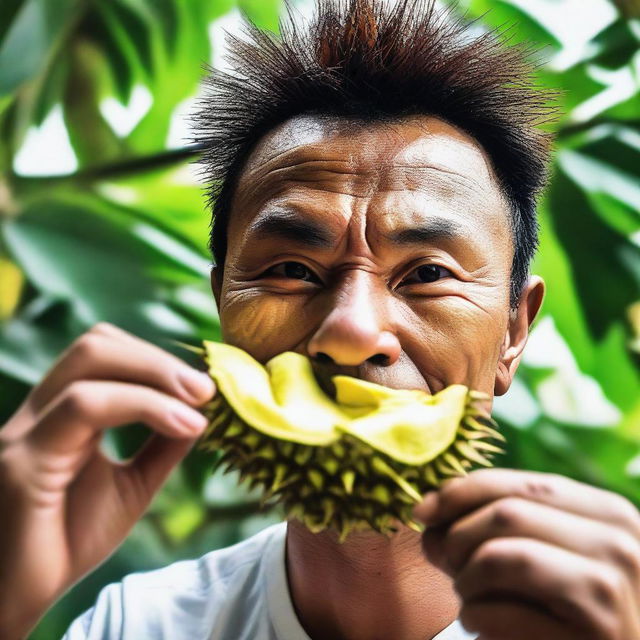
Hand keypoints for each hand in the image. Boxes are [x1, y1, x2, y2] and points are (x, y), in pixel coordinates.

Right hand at [0, 322, 215, 636]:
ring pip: (89, 362)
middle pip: (95, 344)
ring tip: (201, 401)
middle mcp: (37, 412)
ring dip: (157, 374)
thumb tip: (200, 408)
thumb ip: (162, 445)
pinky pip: (84, 407)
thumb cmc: (69, 540)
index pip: (103, 353)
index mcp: (59, 414)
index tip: (203, 385)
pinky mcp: (24, 462)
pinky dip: (145, 405)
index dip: (156, 358)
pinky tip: (185, 426)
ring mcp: (25, 432)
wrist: (22, 599)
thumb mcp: (132, 484)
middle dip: (159, 358)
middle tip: (206, 388)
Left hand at [412, 469, 639, 639]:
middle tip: (446, 561)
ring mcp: (608, 592)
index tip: (422, 509)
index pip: (521, 482)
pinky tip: (483, 626)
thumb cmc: (567, 609)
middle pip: (506, 514)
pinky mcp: (591, 638)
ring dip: (464, 578)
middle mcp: (617, 544)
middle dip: (458, 536)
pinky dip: (473, 618)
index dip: (462, 490)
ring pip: (497, 557)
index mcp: (608, 513)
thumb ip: (494, 524)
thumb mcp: (542, 553)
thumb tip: (427, 511)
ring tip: (468, 595)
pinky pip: (497, 613)